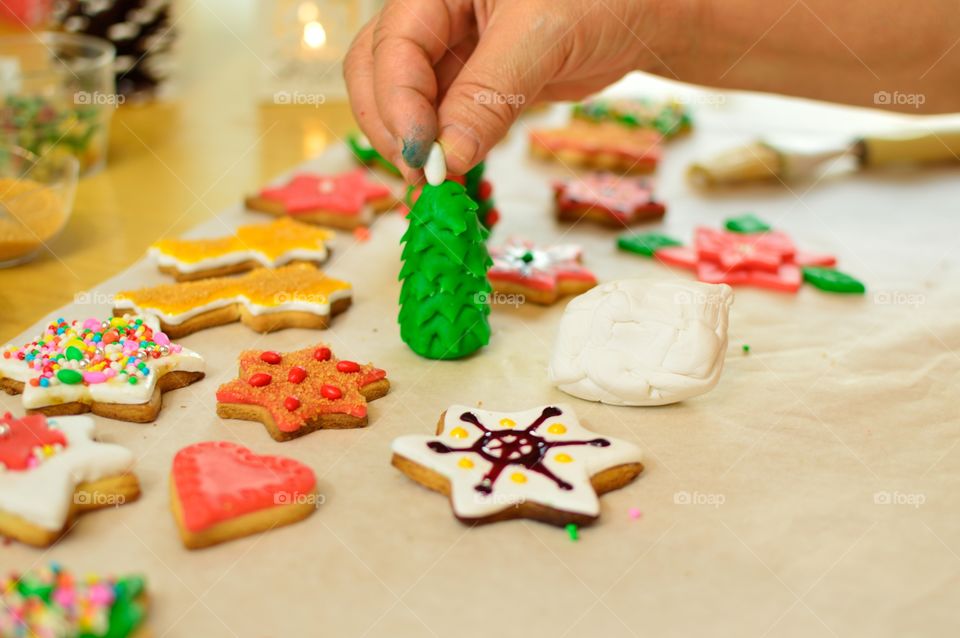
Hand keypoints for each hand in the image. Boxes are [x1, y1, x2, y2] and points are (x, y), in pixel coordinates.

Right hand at [344, 0, 690, 180]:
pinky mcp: (474, 83)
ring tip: (435, 188)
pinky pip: (440, 118)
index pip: (392, 45)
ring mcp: (452, 50)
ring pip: (404, 102)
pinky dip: (441, 149)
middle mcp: (436, 14)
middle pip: (379, 74)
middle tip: (423, 178)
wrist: (647, 13)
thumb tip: (450, 157)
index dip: (398, 104)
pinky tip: (449, 178)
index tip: (422, 155)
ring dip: (412, 146)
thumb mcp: (543, 35)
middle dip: (394, 128)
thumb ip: (490, 93)